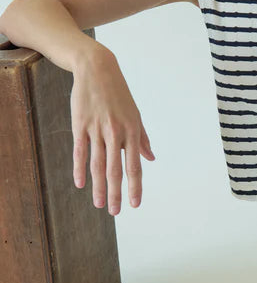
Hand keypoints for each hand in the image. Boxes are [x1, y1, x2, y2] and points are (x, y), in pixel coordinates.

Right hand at [70, 49, 154, 215]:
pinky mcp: (80, 125)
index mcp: (132, 131)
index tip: (135, 204)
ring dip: (98, 187)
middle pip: (115, 170)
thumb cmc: (119, 94)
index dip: (135, 187)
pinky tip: (80, 183)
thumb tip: (151, 159)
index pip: (134, 166)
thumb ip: (142, 138)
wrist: (97, 69)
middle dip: (116, 193)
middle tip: (116, 212)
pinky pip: (80, 151)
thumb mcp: (135, 114)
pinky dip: (80, 169)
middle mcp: (116, 133)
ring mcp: (97, 129)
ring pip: (98, 164)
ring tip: (99, 204)